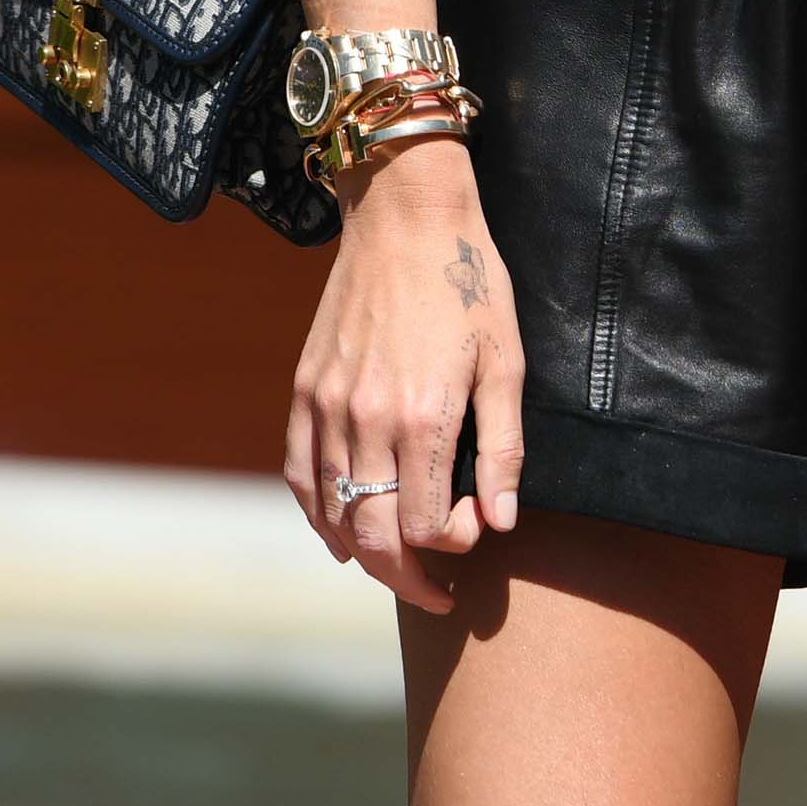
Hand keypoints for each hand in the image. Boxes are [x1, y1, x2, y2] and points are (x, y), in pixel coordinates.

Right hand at [284, 142, 525, 614]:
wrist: (406, 213)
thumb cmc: (469, 281)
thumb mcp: (507, 361)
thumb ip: (504, 448)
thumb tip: (501, 523)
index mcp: (423, 417)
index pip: (426, 527)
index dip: (455, 544)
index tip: (477, 525)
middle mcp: (367, 419)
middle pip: (373, 537)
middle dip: (406, 577)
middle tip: (436, 592)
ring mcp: (328, 403)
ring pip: (332, 512)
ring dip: (362, 552)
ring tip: (396, 564)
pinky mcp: (305, 386)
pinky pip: (299, 471)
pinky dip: (316, 512)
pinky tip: (340, 529)